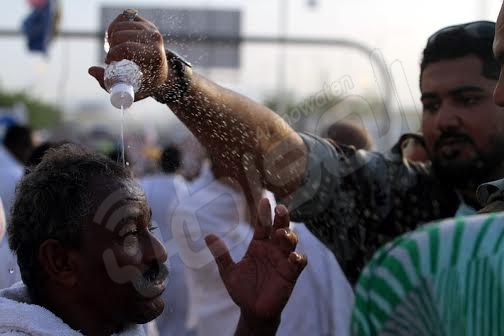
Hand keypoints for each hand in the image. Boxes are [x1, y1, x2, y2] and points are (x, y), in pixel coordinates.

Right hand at [88, 11, 168, 100]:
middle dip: (111, 47)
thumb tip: (91, 70)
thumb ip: (110, 83)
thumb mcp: (132, 89)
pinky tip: (115, 39)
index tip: (109, 62)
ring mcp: (150, 28)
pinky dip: (114, 27)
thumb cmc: (145, 82)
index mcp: (155, 54)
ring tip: (115, 49)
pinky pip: (122, 18)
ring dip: (111, 37)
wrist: (160, 71)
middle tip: (113, 57)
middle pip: (120, 35)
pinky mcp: (144, 22)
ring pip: (119, 26)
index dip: (113, 54)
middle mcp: (154, 38)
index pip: (127, 47)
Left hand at [205, 197, 306, 324]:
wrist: (252, 311)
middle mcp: (273, 249)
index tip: (264, 200)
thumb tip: (208, 235)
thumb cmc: (242, 289)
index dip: (264, 213)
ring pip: (291, 242)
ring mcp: (283, 260)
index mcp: (259, 245)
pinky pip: (299, 263)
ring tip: (282, 234)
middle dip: (282, 218)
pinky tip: (293, 257)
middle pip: (280, 228)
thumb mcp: (228, 271)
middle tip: (280, 209)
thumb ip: (221, 254)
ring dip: (289, 236)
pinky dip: (299, 258)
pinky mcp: (291, 274)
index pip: (263, 224)